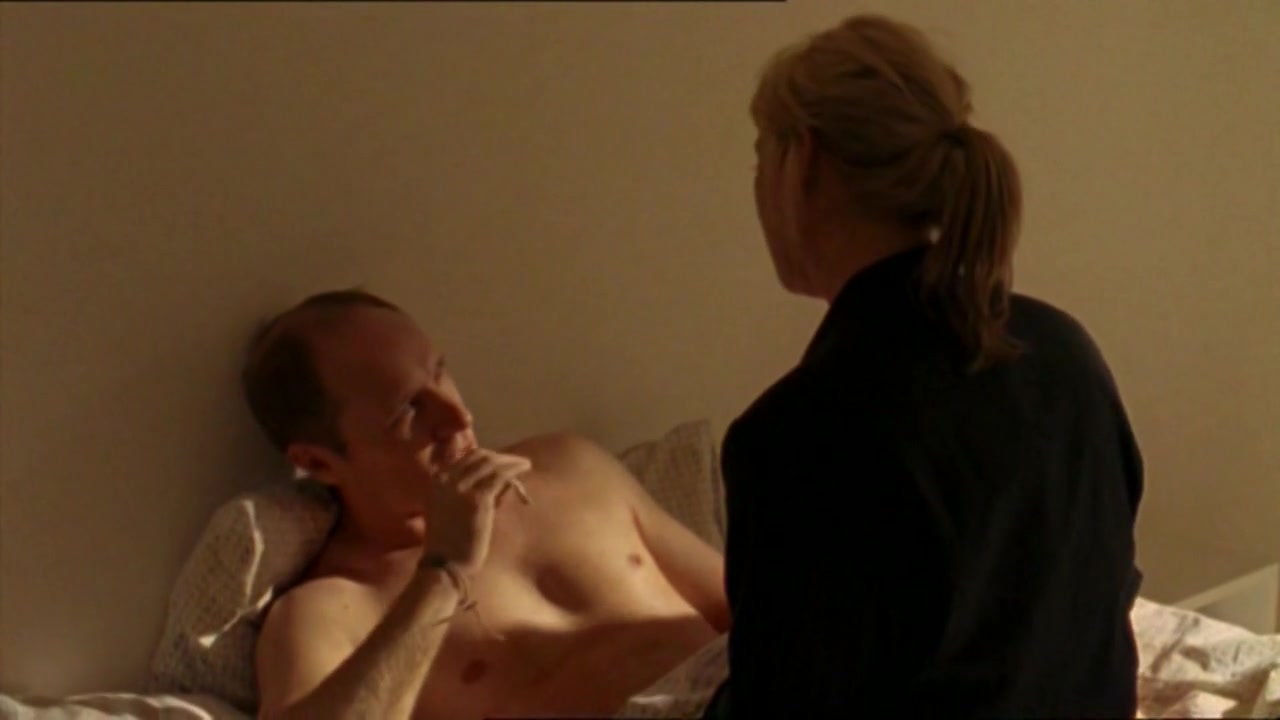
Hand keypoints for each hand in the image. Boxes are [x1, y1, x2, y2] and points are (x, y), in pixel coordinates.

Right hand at [422, 449, 531, 574]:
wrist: (445, 565)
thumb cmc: (450, 544)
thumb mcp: (451, 510)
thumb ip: (470, 494)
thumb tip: (501, 483)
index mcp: (437, 481)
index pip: (466, 458)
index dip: (487, 457)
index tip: (502, 462)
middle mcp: (447, 479)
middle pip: (479, 457)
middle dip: (500, 457)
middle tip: (517, 462)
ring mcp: (461, 488)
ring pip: (492, 463)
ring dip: (511, 461)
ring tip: (526, 464)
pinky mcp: (478, 499)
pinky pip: (500, 476)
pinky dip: (514, 469)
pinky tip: (525, 469)